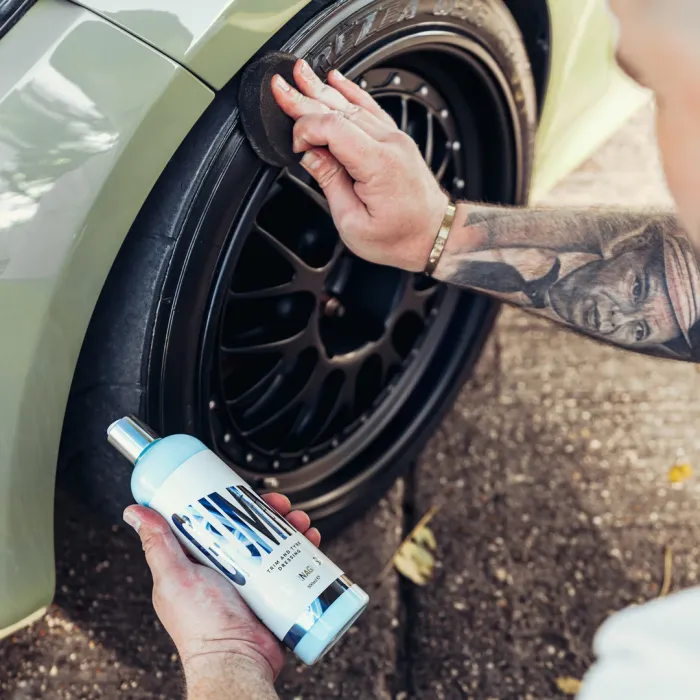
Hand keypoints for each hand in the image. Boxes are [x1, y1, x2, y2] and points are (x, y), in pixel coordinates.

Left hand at [123, 495, 319, 696]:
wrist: (237, 663)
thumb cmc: (201, 627)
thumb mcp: (175, 577)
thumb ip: (157, 545)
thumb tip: (135, 512)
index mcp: (198, 565)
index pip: (217, 522)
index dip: (234, 503)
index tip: (247, 492)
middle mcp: (226, 572)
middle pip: (251, 530)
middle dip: (270, 513)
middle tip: (282, 506)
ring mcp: (251, 584)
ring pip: (275, 545)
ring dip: (291, 528)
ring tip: (301, 522)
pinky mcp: (273, 597)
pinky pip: (291, 567)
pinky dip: (304, 552)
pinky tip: (311, 542)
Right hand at [272, 58, 448, 271]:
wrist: (433, 235)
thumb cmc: (397, 237)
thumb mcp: (352, 222)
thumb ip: (330, 183)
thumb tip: (308, 155)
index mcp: (378, 165)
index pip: (334, 128)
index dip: (306, 130)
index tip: (295, 146)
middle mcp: (389, 144)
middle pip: (340, 111)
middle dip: (305, 98)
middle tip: (279, 86)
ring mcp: (395, 138)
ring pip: (353, 105)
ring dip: (322, 90)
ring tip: (298, 74)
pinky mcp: (395, 138)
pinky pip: (370, 107)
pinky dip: (350, 92)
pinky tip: (334, 80)